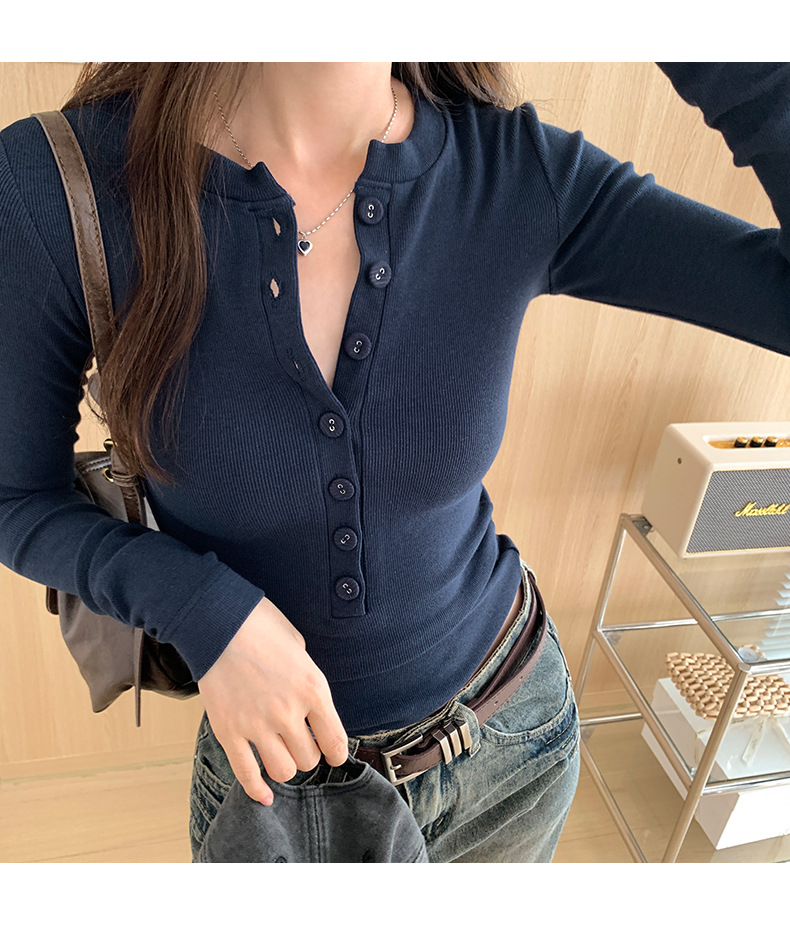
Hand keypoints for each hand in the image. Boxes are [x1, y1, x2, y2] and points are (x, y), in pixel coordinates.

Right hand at [197, 597, 348, 805]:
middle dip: (307, 754)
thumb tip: (307, 698)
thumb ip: (306, 677)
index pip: (336, 742)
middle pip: (308, 760)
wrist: (216, 621)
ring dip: (284, 766)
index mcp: (313, 689)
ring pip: (282, 771)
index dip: (336, 752)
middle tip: (299, 743)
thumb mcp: (299, 646)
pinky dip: (256, 790)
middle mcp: (289, 713)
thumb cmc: (260, 625)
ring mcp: (257, 725)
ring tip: (280, 753)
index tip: (331, 752)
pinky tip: (263, 795)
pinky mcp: (229, 732)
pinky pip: (247, 774)